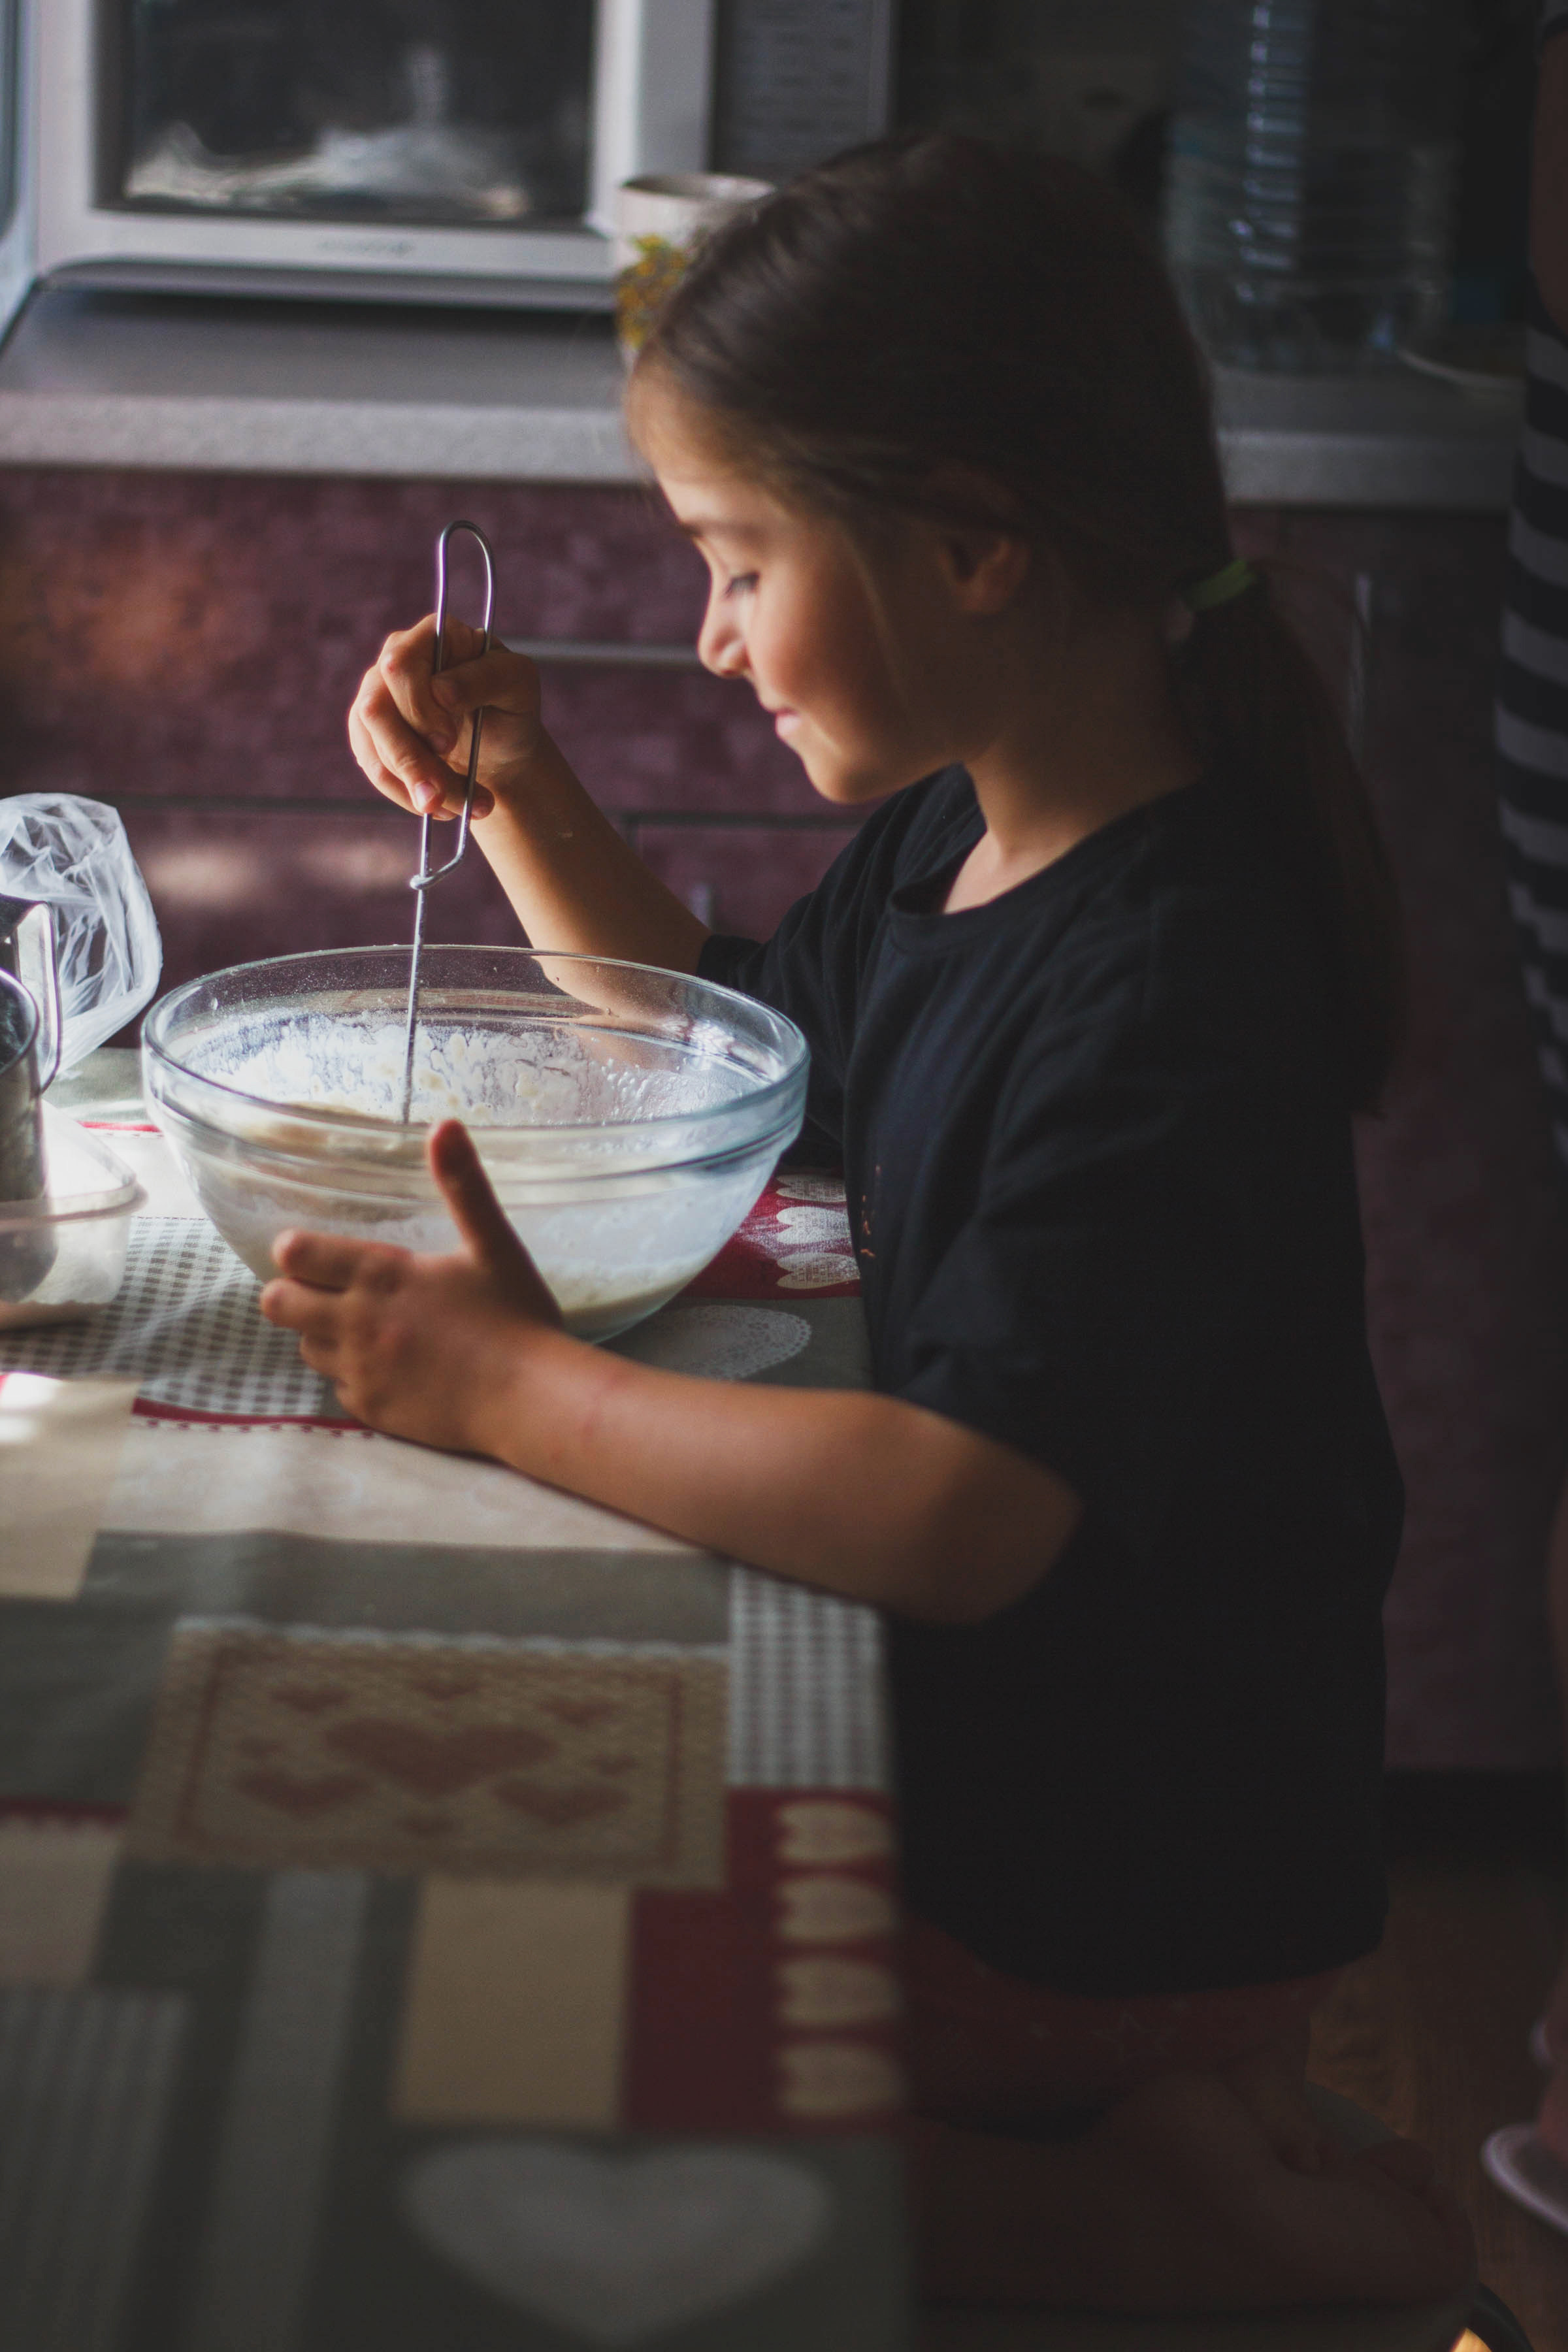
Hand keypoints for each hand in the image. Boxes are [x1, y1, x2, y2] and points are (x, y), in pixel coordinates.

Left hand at [259, 1119, 563, 1449]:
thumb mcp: (493, 1244)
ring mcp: (361, 1370)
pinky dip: (354, 1377)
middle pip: (278, 1304)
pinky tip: (391, 1368)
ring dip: (323, 1334)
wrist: (531, 1398)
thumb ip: (463, 1185)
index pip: (295, 1254)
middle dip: (292, 1293)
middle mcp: (357, 1322)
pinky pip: (338, 1389)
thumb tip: (445, 1124)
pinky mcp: (373, 1410)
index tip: (315, 1253)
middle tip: (328, 1290)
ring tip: (365, 1329)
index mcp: (382, 1275)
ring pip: (305, 1348)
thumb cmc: (517, 1316)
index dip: (296, 1251)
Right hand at [349, 613, 547, 823]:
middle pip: (377, 709)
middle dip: (412, 759)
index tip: (448, 741)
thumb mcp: (518, 686)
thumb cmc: (511, 708)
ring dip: (416, 785)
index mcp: (432, 636)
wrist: (501, 748)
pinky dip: (408, 795)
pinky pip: (375, 769)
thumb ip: (487, 678)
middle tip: (445, 796)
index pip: (399, 665)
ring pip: (375, 746)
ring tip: (460, 808)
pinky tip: (442, 807)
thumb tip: (440, 690)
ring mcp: (377, 697)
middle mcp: (395, 659)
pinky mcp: (369, 734)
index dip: (418, 708)